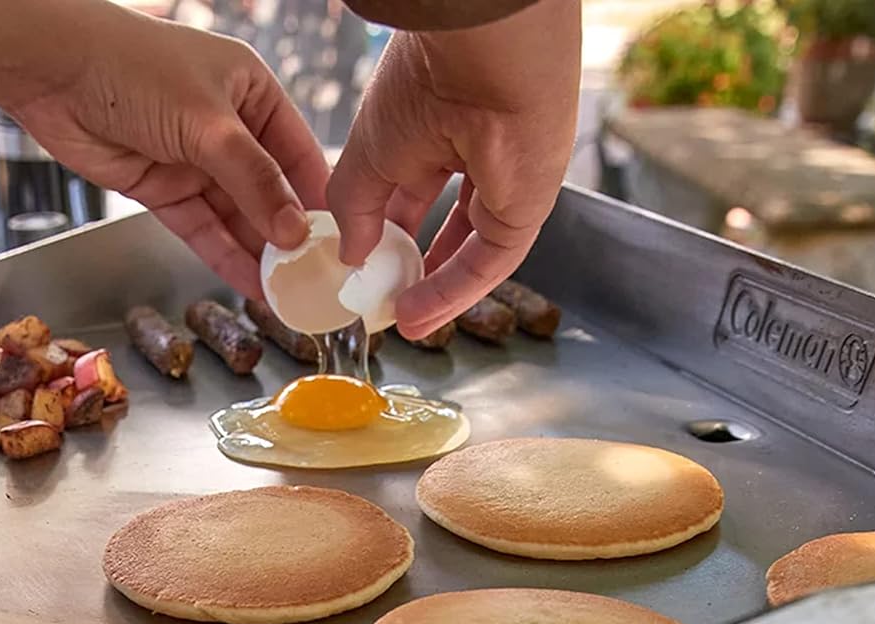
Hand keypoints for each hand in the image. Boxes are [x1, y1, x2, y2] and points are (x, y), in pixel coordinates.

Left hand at [13, 2, 329, 297]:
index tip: (338, 244)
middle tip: (314, 280)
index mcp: (252, 92)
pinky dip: (224, 256)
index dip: (318, 201)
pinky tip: (249, 283)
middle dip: (289, 238)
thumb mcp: (209, 125)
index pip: (299, 155)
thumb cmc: (133, 68)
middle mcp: (228, 128)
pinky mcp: (164, 188)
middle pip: (269, 193)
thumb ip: (254, 182)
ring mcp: (195, 161)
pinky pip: (204, 229)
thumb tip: (293, 232)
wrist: (55, 72)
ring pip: (236, 218)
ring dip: (258, 256)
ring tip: (286, 293)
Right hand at [326, 0, 580, 339]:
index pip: (414, 195)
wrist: (480, 53)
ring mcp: (507, 184)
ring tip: (401, 321)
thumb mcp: (367, 154)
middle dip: (417, 269)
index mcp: (439, 128)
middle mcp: (478, 155)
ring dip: (435, 292)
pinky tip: (416, 314)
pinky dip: (452, 292)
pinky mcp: (526, 208)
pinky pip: (487, 263)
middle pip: (449, 227)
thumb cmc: (423, 78)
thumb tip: (348, 254)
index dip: (388, 236)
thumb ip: (354, 207)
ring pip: (470, 251)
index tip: (365, 270)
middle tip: (386, 301)